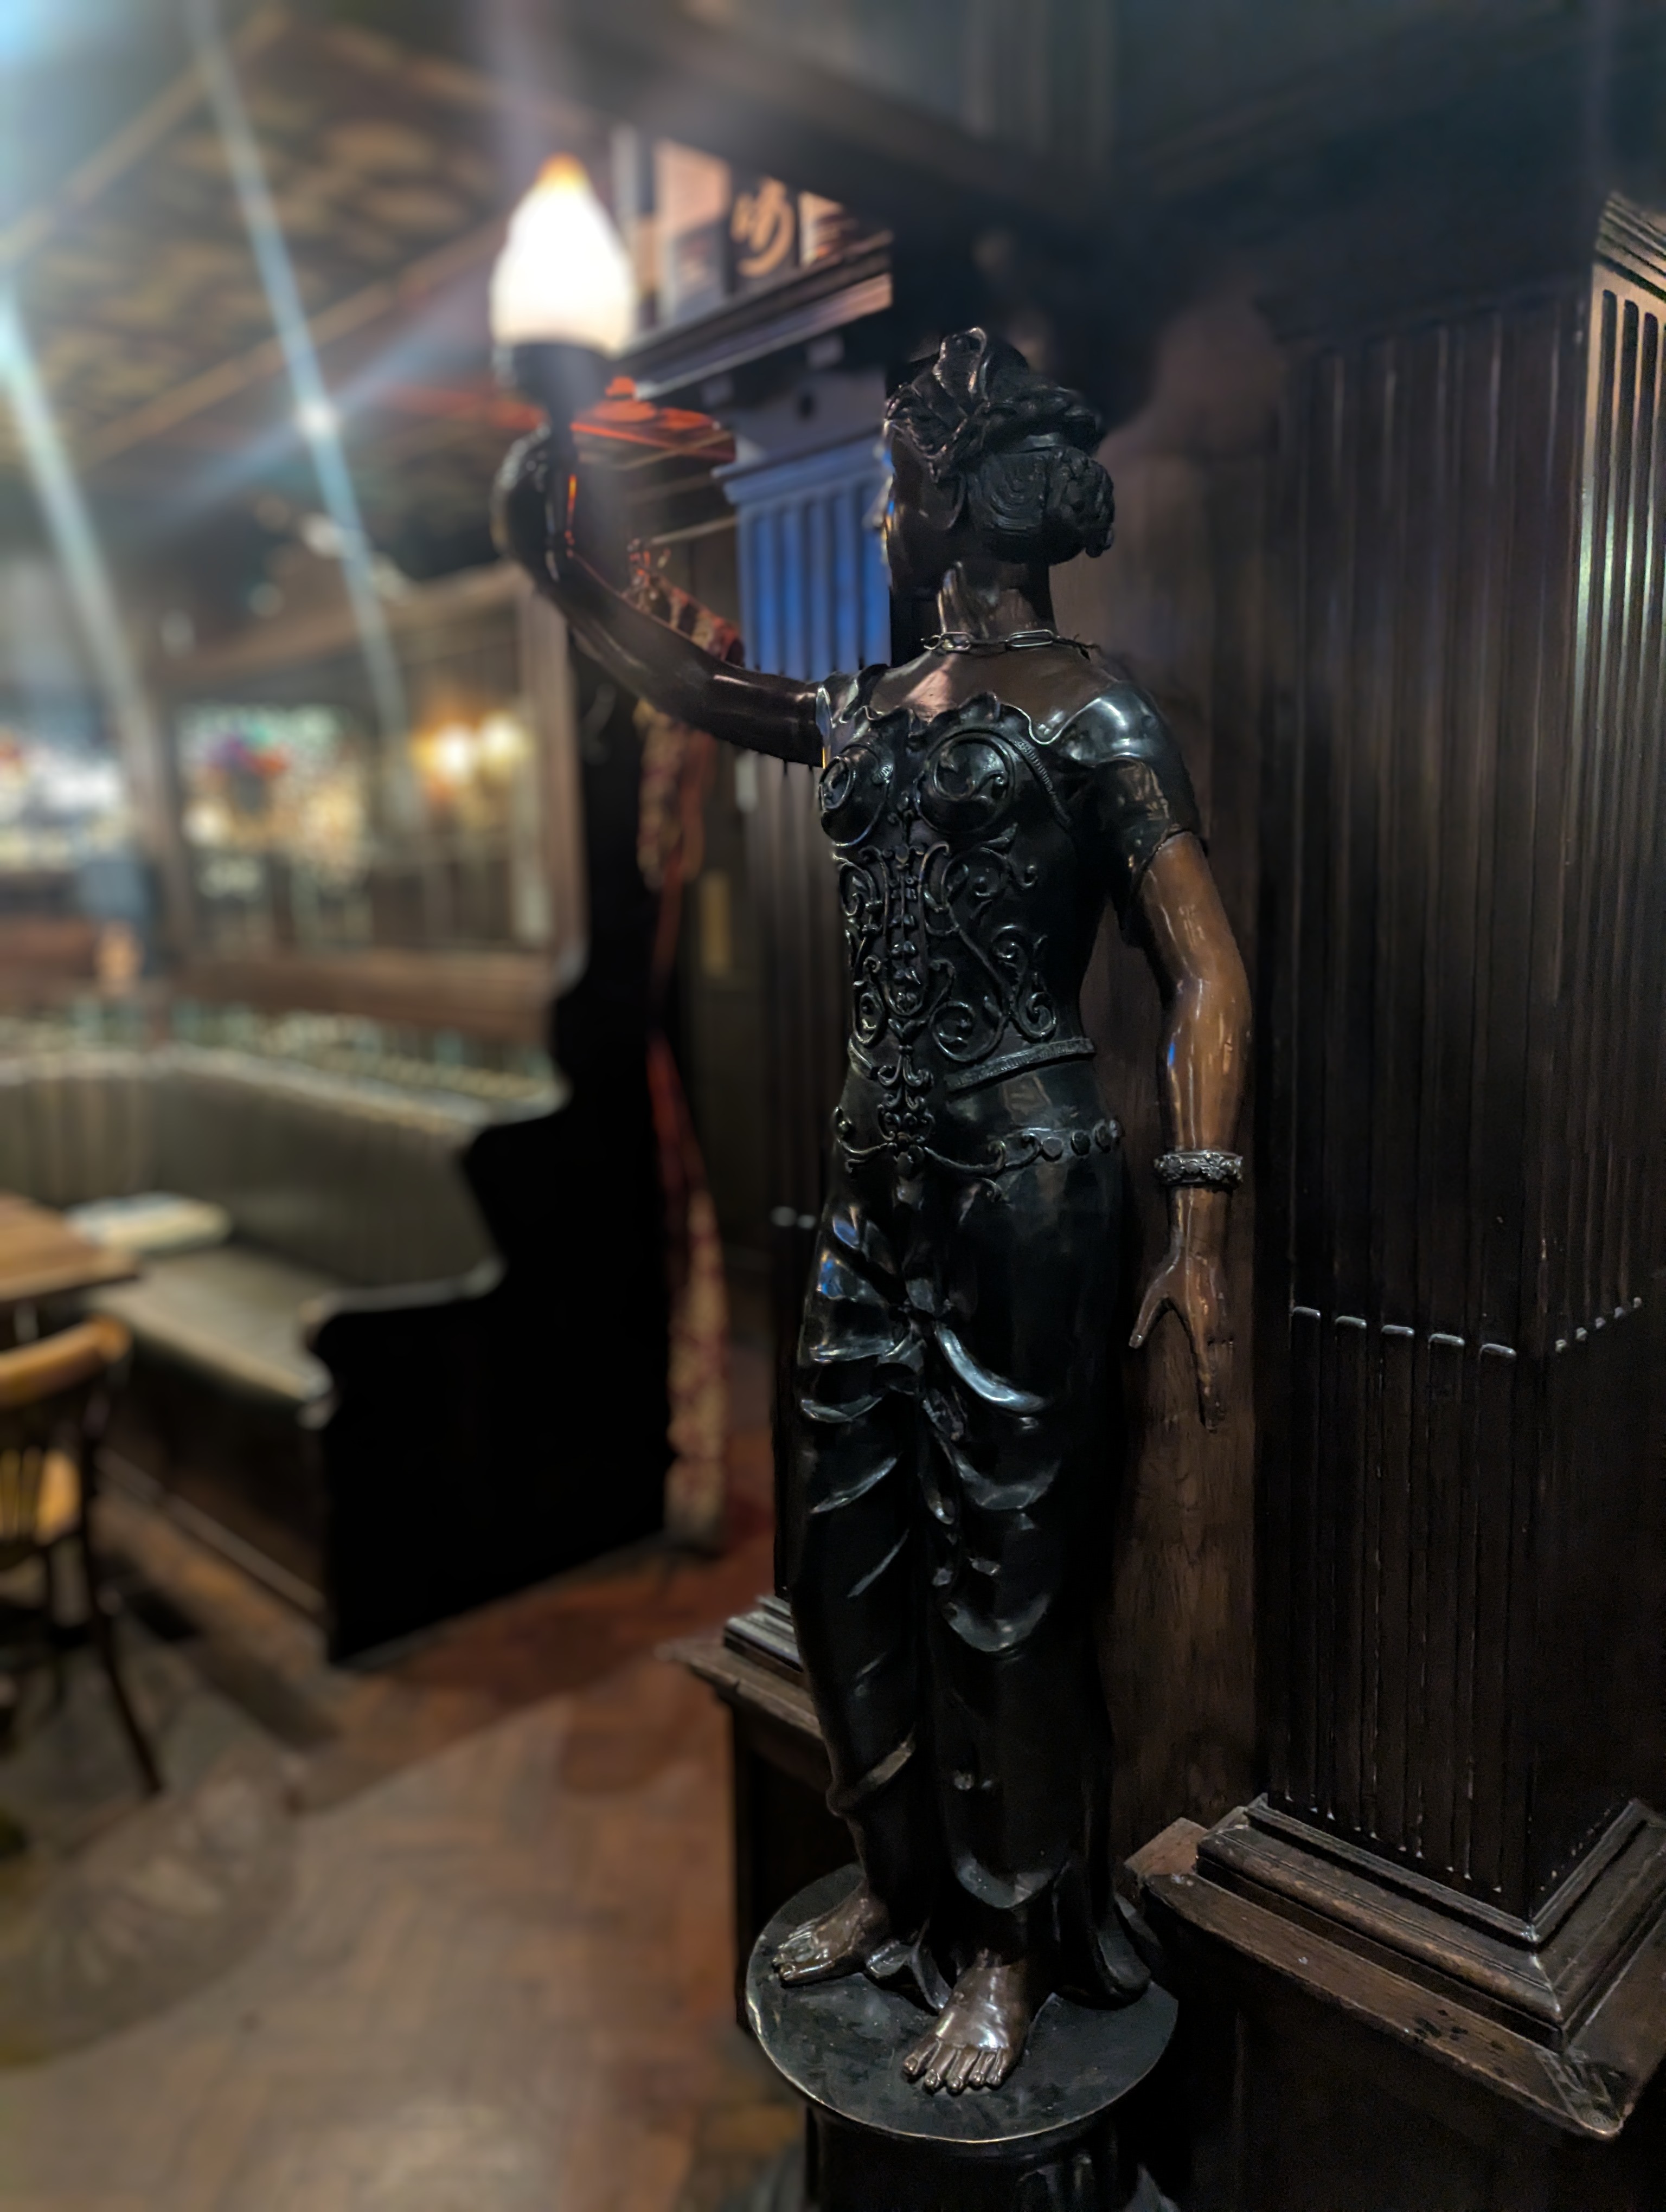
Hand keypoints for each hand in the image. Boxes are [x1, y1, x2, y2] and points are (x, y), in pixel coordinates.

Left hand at [1130, 1239, 1231, 1428]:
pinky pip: (1229, 1352)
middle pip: (1219, 1375)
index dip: (1208, 1397)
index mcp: (1199, 1330)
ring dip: (1224, 1388)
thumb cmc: (1173, 1273)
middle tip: (1216, 1424)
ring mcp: (1225, 1327)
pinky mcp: (1227, 1320)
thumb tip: (1132, 1344)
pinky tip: (1225, 1380)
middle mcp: (1216, 1333)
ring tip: (1221, 1409)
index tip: (1210, 1416)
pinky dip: (1227, 1370)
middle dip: (1217, 1401)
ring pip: (1227, 1365)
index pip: (1205, 1372)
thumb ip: (1143, 1322)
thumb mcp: (1152, 1297)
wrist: (1200, 1251)